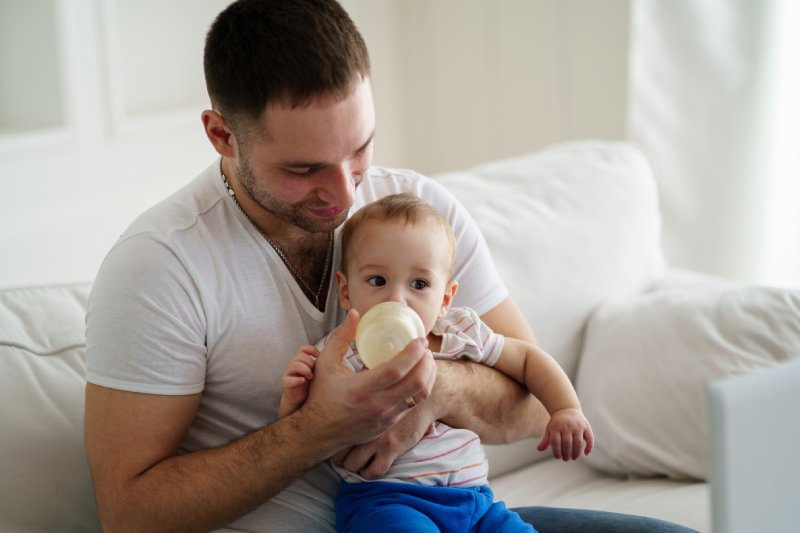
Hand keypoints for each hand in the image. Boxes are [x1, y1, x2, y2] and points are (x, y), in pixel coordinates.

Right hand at [279, 345, 318, 416]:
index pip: (303, 349)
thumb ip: (322, 363)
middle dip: (310, 362)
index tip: (318, 355)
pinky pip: (289, 379)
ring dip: (305, 369)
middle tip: (314, 371)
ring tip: (310, 376)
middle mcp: (294, 365)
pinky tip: (303, 381)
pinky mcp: (286, 384)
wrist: (301, 401)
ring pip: (295, 364)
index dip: (311, 350)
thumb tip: (337, 356)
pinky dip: (298, 379)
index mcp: (301, 360)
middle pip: (300, 356)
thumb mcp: (317, 372)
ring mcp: (289, 374)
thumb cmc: (311, 385)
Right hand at [299, 309, 436, 451]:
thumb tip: (354, 314)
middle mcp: (377, 405)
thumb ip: (340, 337)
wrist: (318, 432)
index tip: (420, 340)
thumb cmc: (321, 396)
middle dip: (426, 362)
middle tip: (425, 348)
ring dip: (428, 375)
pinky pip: (413, 405)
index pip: (396, 370)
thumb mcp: (325, 364)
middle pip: (416, 384)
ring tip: (425, 360)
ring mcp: (386, 417)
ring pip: (420, 396)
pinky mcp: (389, 424)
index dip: (412, 354)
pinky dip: (420, 388)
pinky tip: (418, 376)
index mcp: (362, 389)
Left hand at [332, 400, 435, 478]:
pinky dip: (370, 472)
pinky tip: (372, 465)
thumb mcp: (370, 388)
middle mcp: (361, 426)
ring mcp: (376, 438)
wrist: (422, 395)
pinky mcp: (392, 448)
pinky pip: (374, 471)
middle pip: (337, 454)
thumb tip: (330, 402)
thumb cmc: (393, 392)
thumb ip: (353, 397)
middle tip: (347, 454)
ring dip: (355, 465)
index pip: (332, 436)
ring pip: (352, 465)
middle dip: (340, 457)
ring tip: (359, 460)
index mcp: (354, 411)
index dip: (332, 443)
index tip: (337, 443)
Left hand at [536, 408, 593, 460]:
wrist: (566, 409)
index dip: (557, 451)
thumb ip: (546, 440)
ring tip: (573, 458)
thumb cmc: (557, 422)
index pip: (556, 442)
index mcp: (556, 427)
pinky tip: (586, 453)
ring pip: (578, 443)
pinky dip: (589, 447)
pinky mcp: (586, 427)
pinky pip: (590, 438)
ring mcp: (577, 426)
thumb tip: (539, 449)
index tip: (558, 457)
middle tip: (566, 459)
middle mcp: (567, 426)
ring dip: (576, 453)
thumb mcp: (549, 429)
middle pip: (567, 444)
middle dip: (566, 454)